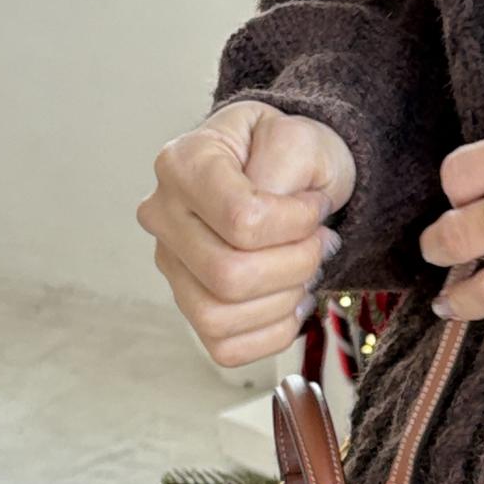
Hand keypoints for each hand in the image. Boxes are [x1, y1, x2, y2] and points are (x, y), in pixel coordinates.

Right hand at [138, 100, 353, 366]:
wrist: (289, 174)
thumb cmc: (290, 154)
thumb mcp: (298, 135)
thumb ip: (284, 160)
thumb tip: (268, 210)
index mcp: (182, 164)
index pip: (241, 220)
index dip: (296, 223)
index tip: (316, 206)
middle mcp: (163, 216)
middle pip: (229, 275)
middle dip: (297, 264)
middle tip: (320, 241)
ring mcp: (171, 266)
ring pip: (221, 316)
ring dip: (285, 299)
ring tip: (306, 267)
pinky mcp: (190, 307)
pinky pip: (226, 348)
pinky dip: (273, 332)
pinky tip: (292, 298)